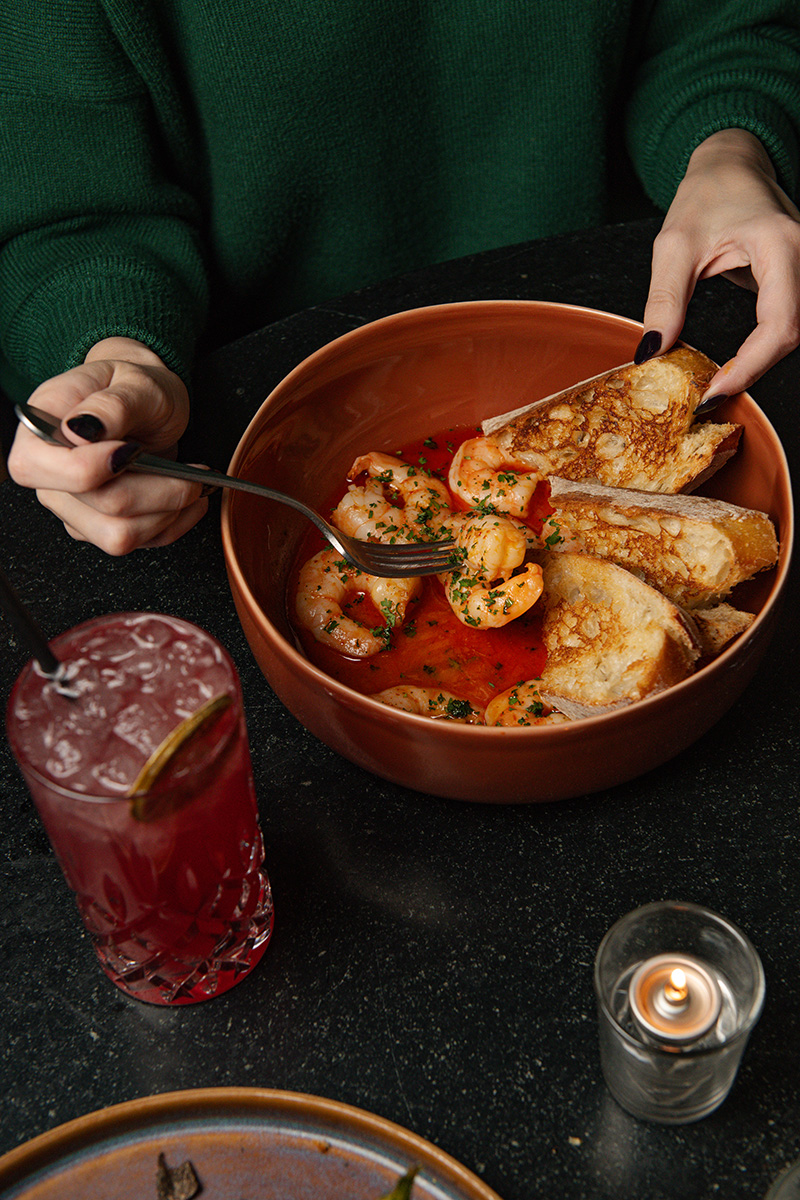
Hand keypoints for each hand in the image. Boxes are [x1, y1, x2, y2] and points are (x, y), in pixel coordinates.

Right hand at [7, 338, 208, 553]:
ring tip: (193, 484)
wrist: (145, 401)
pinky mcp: (99, 527)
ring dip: (169, 512)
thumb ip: (110, 405)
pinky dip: (174, 524)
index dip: (91, 468)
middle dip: (159, 491)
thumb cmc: (133, 387)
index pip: (38, 469)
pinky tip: (189, 501)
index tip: (133, 450)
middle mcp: (49, 477)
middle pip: (100, 507)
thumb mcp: (132, 382)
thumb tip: (81, 429)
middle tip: (192, 471)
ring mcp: (73, 508)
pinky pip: (138, 543)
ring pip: (120, 536)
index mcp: (38, 432)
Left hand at [638, 129, 799, 400]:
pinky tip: (735, 363)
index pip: (780, 322)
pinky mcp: (797, 278)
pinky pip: (787, 322)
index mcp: (781, 244)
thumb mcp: (674, 244)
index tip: (714, 389)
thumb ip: (665, 299)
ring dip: (759, 362)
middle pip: (793, 333)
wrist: (731, 166)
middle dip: (754, 369)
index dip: (751, 364)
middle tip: (711, 394)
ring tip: (720, 381)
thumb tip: (652, 351)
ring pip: (794, 331)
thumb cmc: (706, 195)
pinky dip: (763, 348)